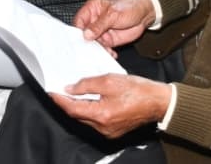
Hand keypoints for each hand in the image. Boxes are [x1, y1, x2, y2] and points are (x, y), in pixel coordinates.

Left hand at [50, 74, 171, 138]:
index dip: (59, 99)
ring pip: (86, 118)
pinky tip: (89, 100)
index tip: (51, 91)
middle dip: (68, 103)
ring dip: (79, 106)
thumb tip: (71, 88)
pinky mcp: (114, 131)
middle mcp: (103, 127)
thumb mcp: (109, 80)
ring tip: (74, 92)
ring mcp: (109, 131)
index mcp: (101, 115)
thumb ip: (87, 84)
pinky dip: (90, 110)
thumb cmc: (138, 90)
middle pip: (78, 115)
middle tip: (60, 90)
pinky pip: (95, 121)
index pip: (72, 109)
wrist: (158, 102)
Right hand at [73, 0, 155, 48]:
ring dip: (98, 50)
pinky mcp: (108, 40)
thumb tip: (86, 34)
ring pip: (93, 44)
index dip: (78, 31)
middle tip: (91, 49)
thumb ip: (99, 25)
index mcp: (91, 9)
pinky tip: (111, 53)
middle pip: (84, 34)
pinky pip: (103, 49)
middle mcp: (94, 21)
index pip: (79, 21)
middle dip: (87, 43)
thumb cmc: (128, 7)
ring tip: (105, 51)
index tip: (81, 39)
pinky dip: (106, 53)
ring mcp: (100, 32)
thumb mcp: (112, 15)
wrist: (144, 15)